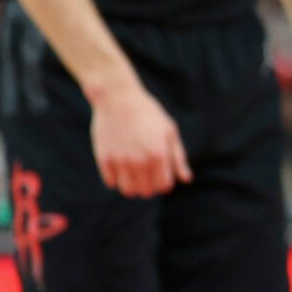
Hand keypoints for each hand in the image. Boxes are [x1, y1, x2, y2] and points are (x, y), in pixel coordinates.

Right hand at [91, 79, 191, 197]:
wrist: (118, 98)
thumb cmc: (148, 113)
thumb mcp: (169, 131)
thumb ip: (178, 158)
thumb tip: (186, 179)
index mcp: (158, 154)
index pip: (164, 186)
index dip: (165, 183)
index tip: (162, 173)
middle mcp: (139, 161)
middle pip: (146, 192)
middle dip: (150, 185)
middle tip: (149, 172)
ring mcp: (120, 161)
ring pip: (128, 191)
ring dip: (133, 185)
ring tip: (136, 172)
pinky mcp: (104, 159)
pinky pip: (111, 183)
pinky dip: (117, 179)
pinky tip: (121, 165)